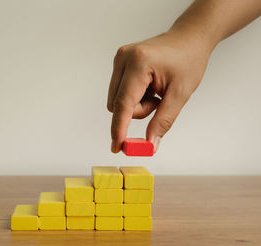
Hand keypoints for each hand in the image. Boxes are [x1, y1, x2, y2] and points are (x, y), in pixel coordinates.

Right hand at [107, 31, 212, 152]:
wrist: (189, 38)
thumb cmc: (188, 60)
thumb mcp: (180, 94)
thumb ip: (163, 121)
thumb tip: (149, 145)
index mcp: (139, 63)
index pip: (124, 103)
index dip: (119, 128)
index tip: (117, 147)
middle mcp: (123, 58)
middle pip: (118, 104)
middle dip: (137, 111)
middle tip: (158, 103)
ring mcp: (119, 59)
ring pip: (117, 100)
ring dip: (136, 105)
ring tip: (155, 92)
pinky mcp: (119, 62)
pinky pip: (119, 92)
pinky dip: (134, 97)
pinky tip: (148, 87)